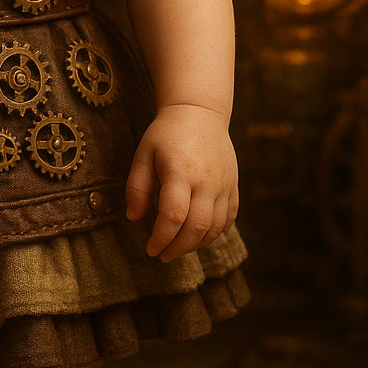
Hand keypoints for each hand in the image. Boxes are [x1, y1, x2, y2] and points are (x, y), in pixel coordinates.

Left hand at [125, 103, 237, 261]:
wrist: (200, 112)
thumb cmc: (166, 133)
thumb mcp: (143, 154)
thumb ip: (137, 187)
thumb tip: (134, 218)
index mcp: (181, 172)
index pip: (173, 216)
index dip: (161, 239)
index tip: (150, 249)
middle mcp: (207, 181)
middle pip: (197, 227)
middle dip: (178, 248)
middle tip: (162, 255)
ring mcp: (224, 185)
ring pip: (215, 228)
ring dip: (195, 244)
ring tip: (177, 248)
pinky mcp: (234, 186)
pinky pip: (229, 219)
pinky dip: (214, 233)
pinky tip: (197, 236)